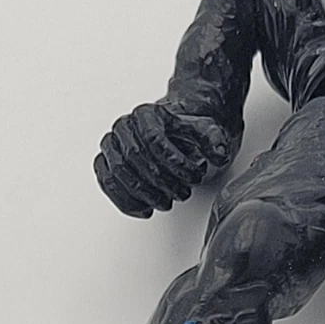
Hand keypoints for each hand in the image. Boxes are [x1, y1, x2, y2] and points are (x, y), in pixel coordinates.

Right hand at [94, 103, 231, 217]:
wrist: (172, 133)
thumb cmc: (185, 134)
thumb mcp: (206, 132)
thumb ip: (214, 141)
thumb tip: (219, 155)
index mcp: (146, 114)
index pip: (154, 139)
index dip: (175, 163)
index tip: (194, 177)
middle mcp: (123, 126)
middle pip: (135, 157)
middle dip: (161, 182)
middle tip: (182, 194)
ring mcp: (111, 145)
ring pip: (118, 172)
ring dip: (144, 194)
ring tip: (167, 202)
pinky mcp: (105, 162)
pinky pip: (107, 182)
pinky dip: (124, 200)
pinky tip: (145, 209)